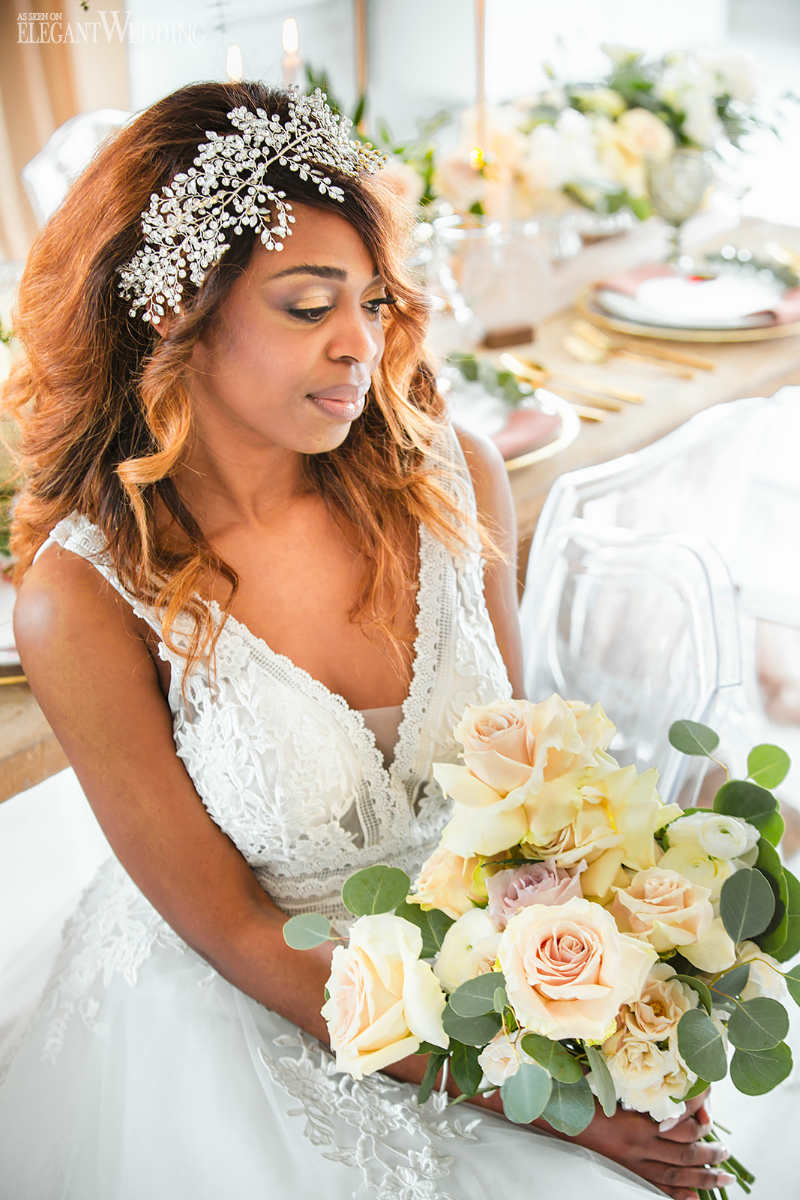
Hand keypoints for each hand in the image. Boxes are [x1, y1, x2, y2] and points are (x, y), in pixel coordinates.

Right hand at [567, 1091, 733, 1199]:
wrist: (556, 1120)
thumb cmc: (581, 1095)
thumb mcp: (608, 1083)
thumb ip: (634, 1082)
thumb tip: (658, 1070)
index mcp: (636, 1121)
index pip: (680, 1127)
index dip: (699, 1124)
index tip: (710, 1118)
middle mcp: (638, 1147)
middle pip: (683, 1156)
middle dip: (710, 1156)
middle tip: (727, 1154)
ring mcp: (632, 1166)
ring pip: (675, 1176)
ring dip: (703, 1179)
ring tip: (724, 1176)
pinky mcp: (625, 1175)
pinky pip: (657, 1190)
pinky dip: (679, 1196)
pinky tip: (695, 1198)